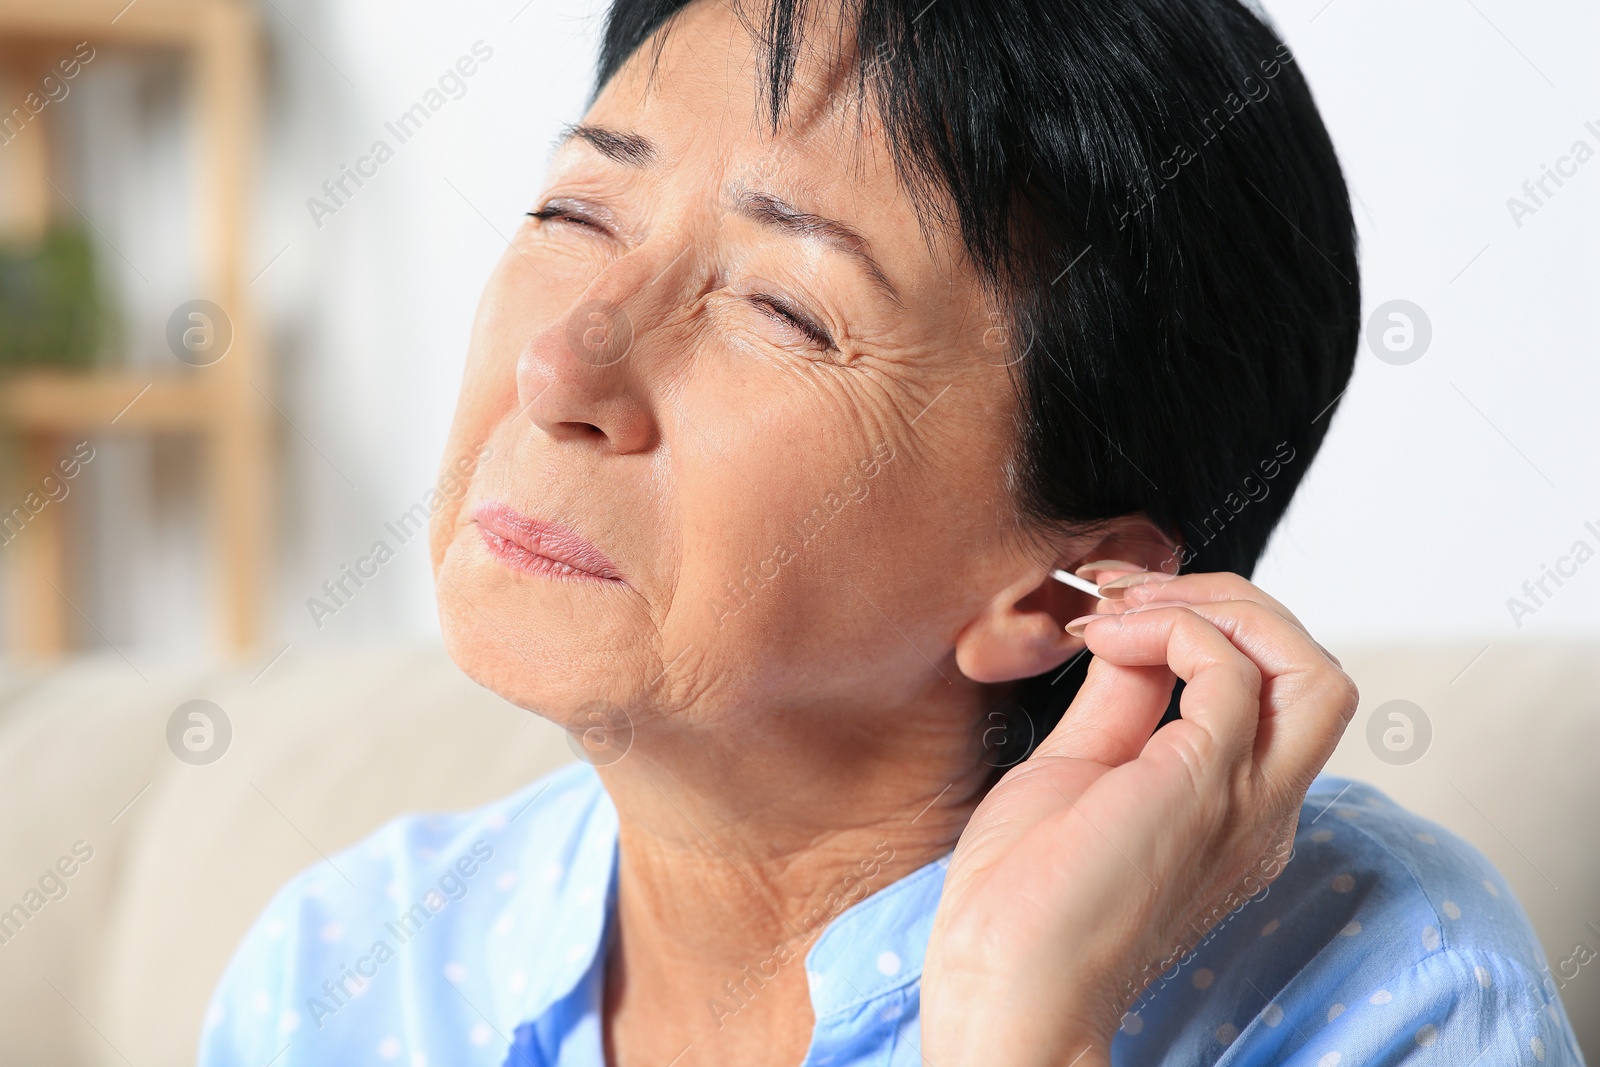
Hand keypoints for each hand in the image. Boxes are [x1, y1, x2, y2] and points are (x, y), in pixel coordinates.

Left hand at [921, 568, 1358, 1066]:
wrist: (1003, 981)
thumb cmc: (1021, 898)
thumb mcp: (1078, 769)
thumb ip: (1122, 702)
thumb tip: (1134, 635)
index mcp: (1230, 807)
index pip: (1268, 688)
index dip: (1205, 622)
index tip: (1113, 603)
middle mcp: (1259, 807)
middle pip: (1315, 671)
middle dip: (1229, 601)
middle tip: (1127, 590)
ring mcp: (1243, 799)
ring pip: (1310, 669)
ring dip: (1220, 607)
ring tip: (1128, 607)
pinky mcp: (1208, 786)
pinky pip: (1234, 672)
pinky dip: (1177, 628)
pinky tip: (1111, 640)